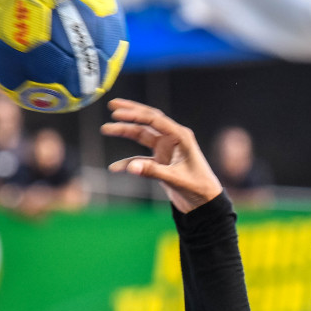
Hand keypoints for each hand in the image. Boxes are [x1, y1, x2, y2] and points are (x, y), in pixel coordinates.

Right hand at [101, 99, 222, 212]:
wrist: (205, 203)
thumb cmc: (197, 188)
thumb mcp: (175, 179)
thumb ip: (153, 171)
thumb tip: (129, 168)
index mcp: (180, 136)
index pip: (155, 119)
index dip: (135, 114)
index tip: (116, 112)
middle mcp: (172, 139)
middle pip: (148, 120)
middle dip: (130, 113)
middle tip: (112, 106)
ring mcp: (166, 149)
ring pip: (142, 135)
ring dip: (125, 132)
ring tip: (106, 129)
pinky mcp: (161, 161)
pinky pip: (141, 158)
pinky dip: (128, 162)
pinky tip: (114, 168)